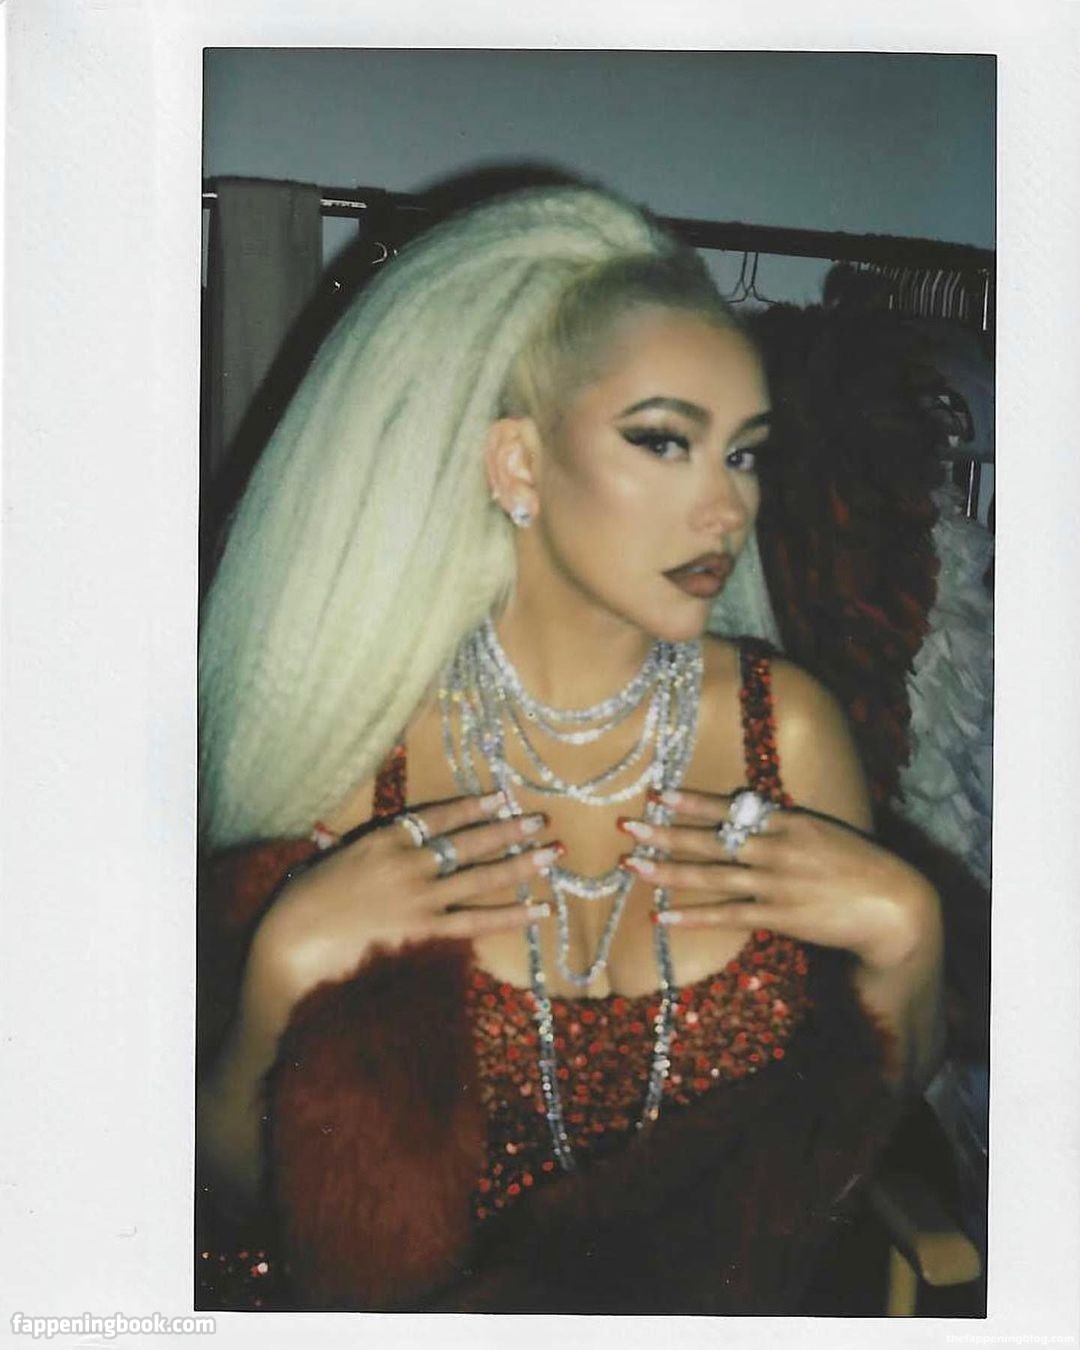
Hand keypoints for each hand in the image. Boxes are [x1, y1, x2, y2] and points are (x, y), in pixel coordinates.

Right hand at [251, 794, 561, 1008]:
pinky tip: (540, 910)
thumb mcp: (334, 861)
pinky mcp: (426, 930)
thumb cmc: (303, 903)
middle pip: (470, 841)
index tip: (500, 797)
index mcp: (384, 839)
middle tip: (540, 819)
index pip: (438, 817)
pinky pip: (478, 921)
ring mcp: (421, 897)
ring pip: (483, 876)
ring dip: (522, 863)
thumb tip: (384, 845)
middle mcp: (410, 862)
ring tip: (553, 852)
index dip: (473, 806)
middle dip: (508, 829)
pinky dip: (512, 915)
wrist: (293, 941)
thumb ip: (365, 851)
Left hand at [617, 788, 937, 971]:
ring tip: (631, 864)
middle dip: (664, 831)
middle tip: (627, 824)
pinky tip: (662, 916)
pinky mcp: (778, 915)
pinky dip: (692, 915)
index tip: (658, 794)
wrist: (893, 906)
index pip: (730, 808)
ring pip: (710, 874)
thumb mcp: (820, 832)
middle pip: (710, 837)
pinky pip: (726, 914)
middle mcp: (776, 846)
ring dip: (666, 869)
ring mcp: (775, 882)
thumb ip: (782, 824)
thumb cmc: (857, 866)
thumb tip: (743, 813)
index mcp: (787, 820)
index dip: (692, 802)